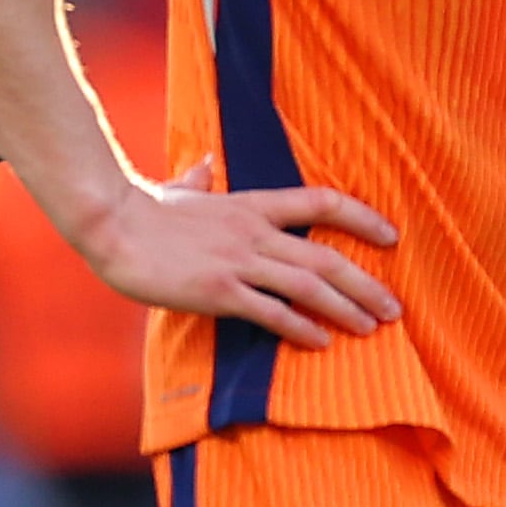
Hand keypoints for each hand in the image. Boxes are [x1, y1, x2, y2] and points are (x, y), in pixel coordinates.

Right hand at [64, 157, 401, 346]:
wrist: (111, 225)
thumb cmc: (140, 210)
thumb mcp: (178, 190)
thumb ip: (198, 180)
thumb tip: (205, 164)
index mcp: (250, 205)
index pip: (320, 203)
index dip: (362, 218)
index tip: (391, 236)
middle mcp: (253, 232)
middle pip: (325, 257)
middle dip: (366, 284)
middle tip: (394, 308)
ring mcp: (238, 261)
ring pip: (308, 286)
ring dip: (346, 309)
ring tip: (371, 328)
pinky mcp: (219, 291)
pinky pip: (272, 312)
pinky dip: (301, 328)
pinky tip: (320, 342)